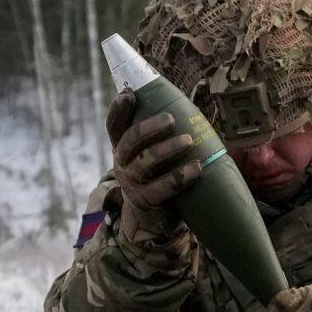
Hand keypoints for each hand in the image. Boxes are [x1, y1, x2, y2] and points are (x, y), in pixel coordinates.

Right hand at [107, 90, 202, 248]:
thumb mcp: (149, 154)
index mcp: (122, 148)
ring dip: (168, 149)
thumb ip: (158, 134)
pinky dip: (181, 176)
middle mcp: (122, 163)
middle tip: (171, 119)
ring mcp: (132, 183)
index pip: (114, 125)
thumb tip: (184, 105)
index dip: (119, 109)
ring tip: (188, 140)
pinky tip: (197, 168)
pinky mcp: (146, 200)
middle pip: (130, 141)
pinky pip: (162, 187)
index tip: (129, 93)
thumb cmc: (156, 176)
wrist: (151, 218)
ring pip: (146, 162)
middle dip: (149, 127)